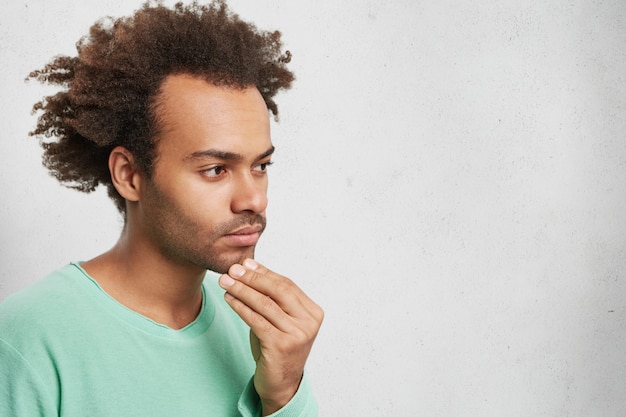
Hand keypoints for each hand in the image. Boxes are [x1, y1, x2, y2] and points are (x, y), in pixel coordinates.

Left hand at [219, 259, 323, 415]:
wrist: (281, 383)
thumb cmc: (278, 348)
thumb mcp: (279, 319)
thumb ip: (271, 297)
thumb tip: (250, 268)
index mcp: (313, 312)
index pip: (287, 285)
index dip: (265, 273)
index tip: (246, 264)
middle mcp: (309, 322)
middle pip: (278, 291)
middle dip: (253, 278)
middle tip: (233, 270)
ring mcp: (297, 334)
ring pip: (265, 304)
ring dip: (242, 290)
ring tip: (226, 282)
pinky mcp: (281, 345)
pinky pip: (256, 320)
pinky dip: (241, 307)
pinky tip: (230, 299)